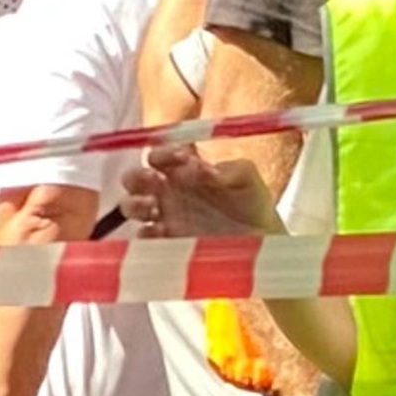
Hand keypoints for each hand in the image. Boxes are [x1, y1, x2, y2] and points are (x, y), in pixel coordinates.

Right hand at [117, 144, 281, 242]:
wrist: (262, 242)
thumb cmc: (253, 204)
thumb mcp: (248, 179)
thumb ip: (229, 169)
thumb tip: (202, 168)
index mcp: (185, 168)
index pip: (162, 153)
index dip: (163, 152)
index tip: (178, 157)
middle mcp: (170, 190)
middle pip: (137, 178)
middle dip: (137, 176)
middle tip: (152, 180)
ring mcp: (165, 217)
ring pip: (133, 206)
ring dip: (134, 203)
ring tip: (152, 207)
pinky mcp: (167, 243)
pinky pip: (144, 238)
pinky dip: (145, 234)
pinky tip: (159, 232)